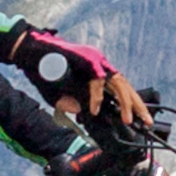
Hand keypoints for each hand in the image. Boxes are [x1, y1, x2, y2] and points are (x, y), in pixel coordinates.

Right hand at [11, 29, 147, 126]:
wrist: (30, 54)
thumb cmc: (43, 73)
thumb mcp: (59, 96)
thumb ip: (71, 104)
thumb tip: (83, 114)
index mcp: (95, 73)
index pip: (119, 89)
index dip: (129, 104)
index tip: (136, 120)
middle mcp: (99, 66)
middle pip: (125, 86)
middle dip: (136, 105)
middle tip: (145, 121)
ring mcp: (95, 60)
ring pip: (118, 82)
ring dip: (125, 101)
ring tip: (127, 118)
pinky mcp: (88, 59)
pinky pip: (97, 80)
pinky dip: (97, 96)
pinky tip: (94, 109)